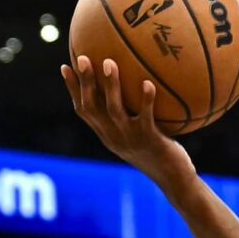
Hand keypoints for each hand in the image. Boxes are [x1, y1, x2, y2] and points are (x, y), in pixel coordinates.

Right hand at [60, 56, 195, 184]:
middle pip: (92, 107)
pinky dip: (146, 100)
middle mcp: (114, 137)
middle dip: (84, 82)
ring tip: (109, 62)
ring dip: (110, 85)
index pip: (84, 111)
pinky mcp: (150, 140)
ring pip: (114, 110)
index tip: (65, 66)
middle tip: (82, 58)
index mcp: (108, 135)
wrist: (174, 179)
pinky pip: (146, 117)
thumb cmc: (160, 154)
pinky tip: (148, 83)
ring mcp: (131, 139)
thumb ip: (130, 116)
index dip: (72, 89)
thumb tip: (134, 84)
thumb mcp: (139, 136)